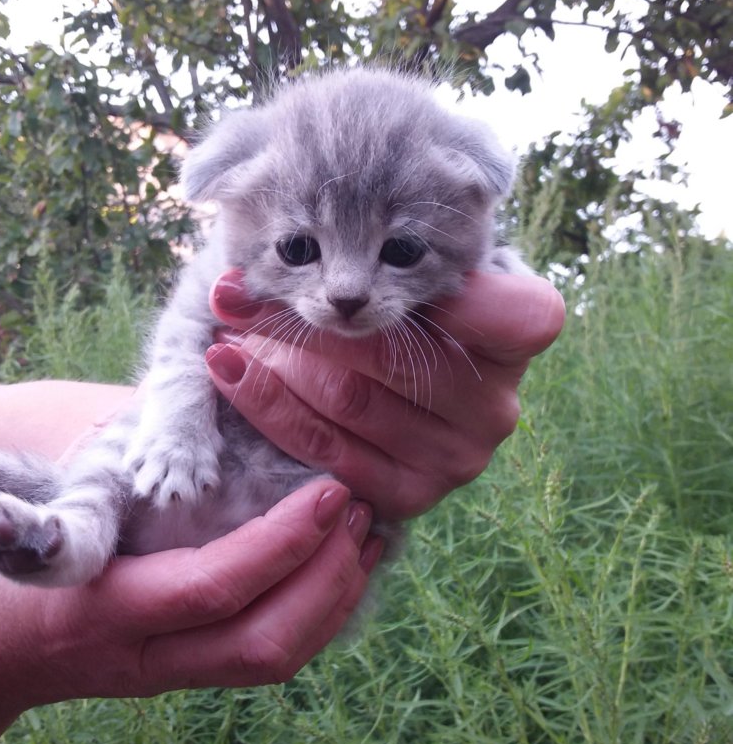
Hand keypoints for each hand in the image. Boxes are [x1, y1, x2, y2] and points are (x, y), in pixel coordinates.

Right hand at [0, 479, 380, 743]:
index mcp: (108, 603)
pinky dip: (317, 612)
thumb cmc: (14, 546)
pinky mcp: (189, 670)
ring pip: (271, 658)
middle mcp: (147, 654)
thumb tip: (227, 393)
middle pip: (261, 643)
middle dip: (326, 577)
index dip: (282, 541)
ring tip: (365, 533)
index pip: (215, 586)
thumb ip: (136, 460)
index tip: (330, 489)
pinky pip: (266, 655)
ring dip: (333, 597)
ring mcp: (172, 673)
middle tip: (357, 510)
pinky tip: (341, 565)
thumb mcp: (64, 493)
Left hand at [206, 269, 564, 520]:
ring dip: (273, 358)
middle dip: (300, 315)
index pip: (512, 312)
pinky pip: (323, 448)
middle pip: (388, 353)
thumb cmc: (411, 310)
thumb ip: (381, 250)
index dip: (424, 282)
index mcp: (519, 338)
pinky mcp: (411, 495)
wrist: (408, 391)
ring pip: (345, 399)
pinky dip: (266, 402)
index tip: (338, 257)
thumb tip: (264, 248)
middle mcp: (497, 405)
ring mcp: (457, 458)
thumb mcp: (412, 269)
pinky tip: (228, 367)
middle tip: (230, 290)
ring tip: (225, 324)